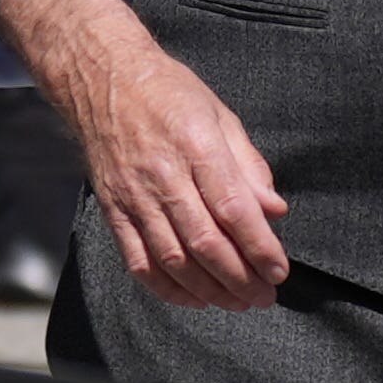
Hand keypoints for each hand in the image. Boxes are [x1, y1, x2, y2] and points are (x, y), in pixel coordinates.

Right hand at [0, 0, 289, 310]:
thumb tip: (275, 211)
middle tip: (264, 296)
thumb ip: (248, 165)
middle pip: (205, 242)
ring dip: (208, 289)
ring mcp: (134, 195)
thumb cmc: (168, 93)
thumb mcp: (220, 115)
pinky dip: (166, 288)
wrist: (103, 79)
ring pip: (173, 259)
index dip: (259, 246)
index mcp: (196, 145)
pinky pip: (138, 260)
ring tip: (236, 303)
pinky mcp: (113, 209)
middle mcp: (163, 174)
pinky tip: (192, 298)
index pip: (233, 208)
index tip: (279, 270)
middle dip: (239, 278)